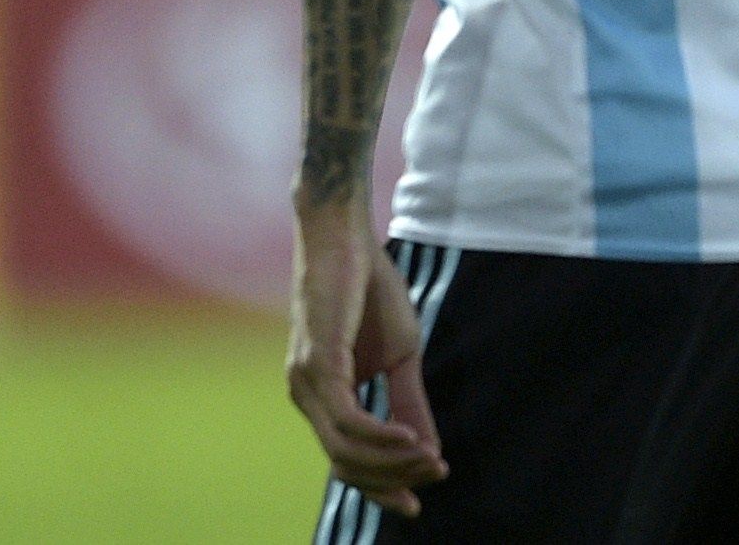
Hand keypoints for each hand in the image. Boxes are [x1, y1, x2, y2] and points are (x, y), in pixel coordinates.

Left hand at [285, 202, 445, 517]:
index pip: (347, 459)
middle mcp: (305, 397)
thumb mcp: (402, 354)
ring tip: (431, 458)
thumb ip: (408, 401)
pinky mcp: (317, 366)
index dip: (382, 485)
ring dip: (392, 461)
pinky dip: (381, 436)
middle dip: (391, 479)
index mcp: (322, 396)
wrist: (346, 237)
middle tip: (433, 478)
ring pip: (345, 449)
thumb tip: (428, 449)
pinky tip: (412, 439)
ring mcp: (306, 384)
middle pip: (344, 464)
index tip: (417, 502)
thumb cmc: (371, 289)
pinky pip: (347, 420)